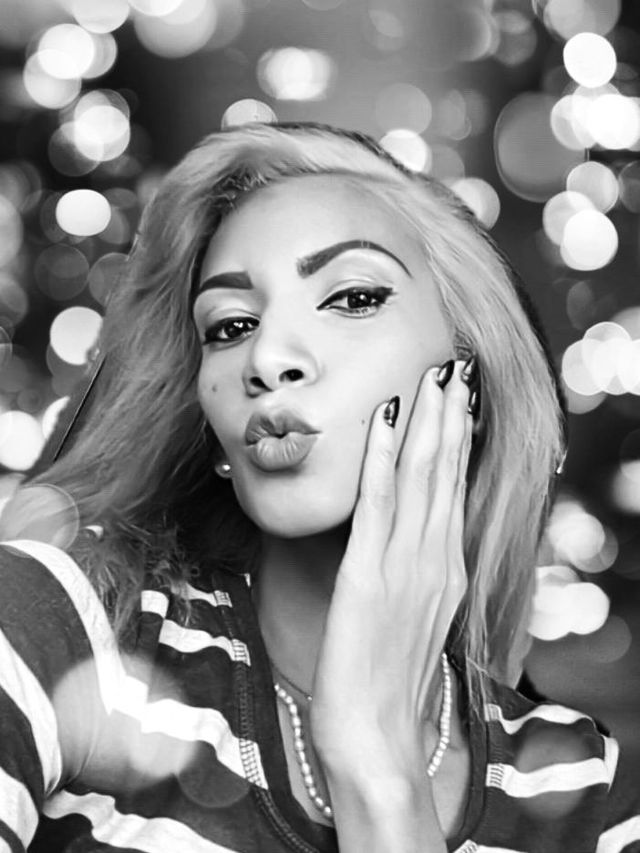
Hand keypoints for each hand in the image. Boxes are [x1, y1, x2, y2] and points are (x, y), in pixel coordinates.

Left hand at [309, 359, 474, 785]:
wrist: (377, 739)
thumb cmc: (388, 682)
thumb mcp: (412, 616)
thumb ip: (417, 573)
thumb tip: (411, 540)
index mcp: (446, 568)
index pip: (454, 489)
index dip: (458, 440)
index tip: (460, 399)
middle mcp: (435, 560)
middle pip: (445, 473)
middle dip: (450, 417)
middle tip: (455, 367)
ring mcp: (405, 566)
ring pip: (421, 478)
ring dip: (427, 422)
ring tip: (434, 376)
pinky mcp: (367, 577)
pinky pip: (377, 505)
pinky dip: (382, 458)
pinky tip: (387, 419)